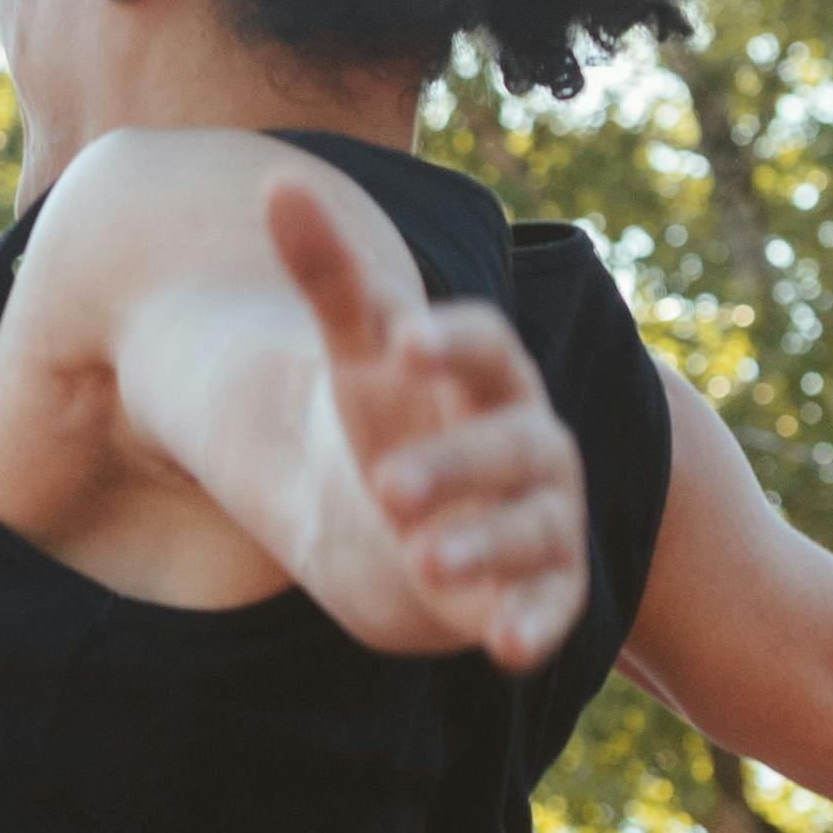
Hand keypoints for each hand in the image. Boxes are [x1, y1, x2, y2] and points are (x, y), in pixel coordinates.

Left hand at [271, 179, 588, 669]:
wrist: (398, 525)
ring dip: (486, 545)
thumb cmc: (387, 420)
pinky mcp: (537, 593)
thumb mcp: (354, 354)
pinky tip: (509, 651)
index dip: (452, 342)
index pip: (488, 347)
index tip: (402, 343)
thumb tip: (280, 182)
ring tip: (422, 560)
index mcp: (490, 376)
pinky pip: (552, 609)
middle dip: (457, 465)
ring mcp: (540, 520)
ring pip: (533, 529)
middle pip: (513, 445)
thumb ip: (329, 273)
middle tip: (386, 489)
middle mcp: (530, 444)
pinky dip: (538, 626)